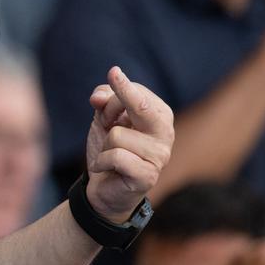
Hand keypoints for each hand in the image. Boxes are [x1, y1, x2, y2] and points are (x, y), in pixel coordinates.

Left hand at [84, 67, 174, 221]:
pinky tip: (106, 168)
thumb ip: (103, 99)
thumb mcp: (103, 117)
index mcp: (160, 114)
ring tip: (110, 155)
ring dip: (105, 145)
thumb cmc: (109, 148)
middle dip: (114, 104)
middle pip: (140, 105)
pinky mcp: (148, 176)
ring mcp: (160, 156)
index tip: (111, 77)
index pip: (138, 91)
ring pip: (117, 134)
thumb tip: (99, 98)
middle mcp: (165, 133)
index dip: (115, 92)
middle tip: (103, 120)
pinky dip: (101, 161)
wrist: (104, 187)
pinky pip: (115, 156)